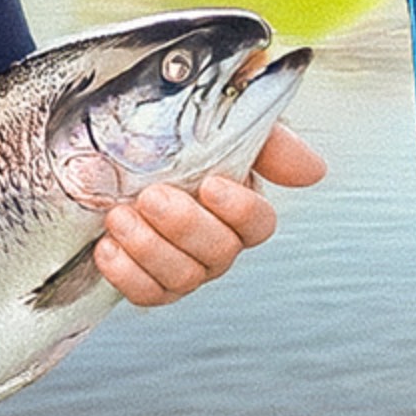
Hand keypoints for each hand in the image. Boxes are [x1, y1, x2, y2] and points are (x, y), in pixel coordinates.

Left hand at [95, 124, 326, 306]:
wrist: (102, 149)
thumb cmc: (166, 133)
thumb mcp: (220, 120)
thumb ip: (269, 140)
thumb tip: (314, 172)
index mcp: (238, 204)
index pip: (259, 224)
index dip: (240, 210)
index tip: (210, 185)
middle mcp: (217, 241)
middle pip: (221, 253)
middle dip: (184, 226)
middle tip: (150, 197)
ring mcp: (184, 267)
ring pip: (184, 278)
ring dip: (149, 247)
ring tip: (119, 216)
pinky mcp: (148, 283)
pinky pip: (148, 295)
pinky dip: (126, 273)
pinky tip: (108, 246)